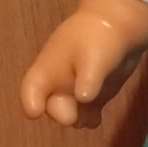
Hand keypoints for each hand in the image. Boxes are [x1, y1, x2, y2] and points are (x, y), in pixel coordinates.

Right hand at [20, 0, 147, 128]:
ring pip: (71, 112)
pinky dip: (90, 119)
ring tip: (88, 119)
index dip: (29, 102)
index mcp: (48, 69)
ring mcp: (75, 89)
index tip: (35, 113)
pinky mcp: (93, 94)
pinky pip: (87, 112)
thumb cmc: (97, 38)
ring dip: (77, 118)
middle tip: (73, 118)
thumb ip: (87, 79)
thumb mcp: (92, 57)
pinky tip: (96, 120)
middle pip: (52, 106)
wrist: (118, 26)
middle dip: (61, 114)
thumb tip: (84, 98)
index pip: (30, 89)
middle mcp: (57, 82)